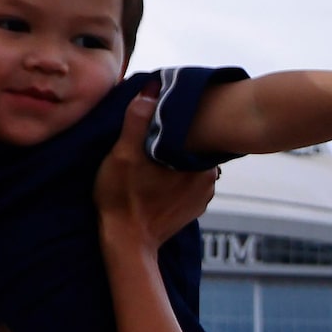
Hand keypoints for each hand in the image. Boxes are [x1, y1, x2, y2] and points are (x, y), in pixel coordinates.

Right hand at [94, 93, 218, 247]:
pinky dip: (177, 175)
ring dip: (177, 156)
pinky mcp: (194, 207)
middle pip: (196, 145)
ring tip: (154, 152)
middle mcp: (209, 178)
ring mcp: (203, 195)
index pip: (197, 128)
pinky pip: (189, 180)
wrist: (127, 242)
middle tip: (154, 132)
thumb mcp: (123, 154)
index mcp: (199, 162)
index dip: (179, 117)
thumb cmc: (122, 198)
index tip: (162, 112)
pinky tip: (158, 173)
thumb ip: (139, 121)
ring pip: (192, 162)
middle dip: (179, 137)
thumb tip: (151, 88)